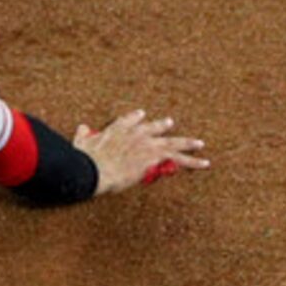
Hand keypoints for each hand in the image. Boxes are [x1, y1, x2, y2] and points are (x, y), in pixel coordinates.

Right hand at [73, 110, 208, 195]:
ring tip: (199, 144)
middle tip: (171, 123)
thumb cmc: (86, 159)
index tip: (141, 115)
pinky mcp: (157, 158)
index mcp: (117, 129)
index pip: (129, 120)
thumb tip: (82, 127)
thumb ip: (83, 135)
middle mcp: (135, 134)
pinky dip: (193, 162)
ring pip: (173, 142)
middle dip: (163, 126)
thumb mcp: (81, 143)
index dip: (136, 118)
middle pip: (154, 128)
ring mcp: (148, 145)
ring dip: (187, 143)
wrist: (95, 170)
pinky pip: (180, 160)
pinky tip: (204, 163)